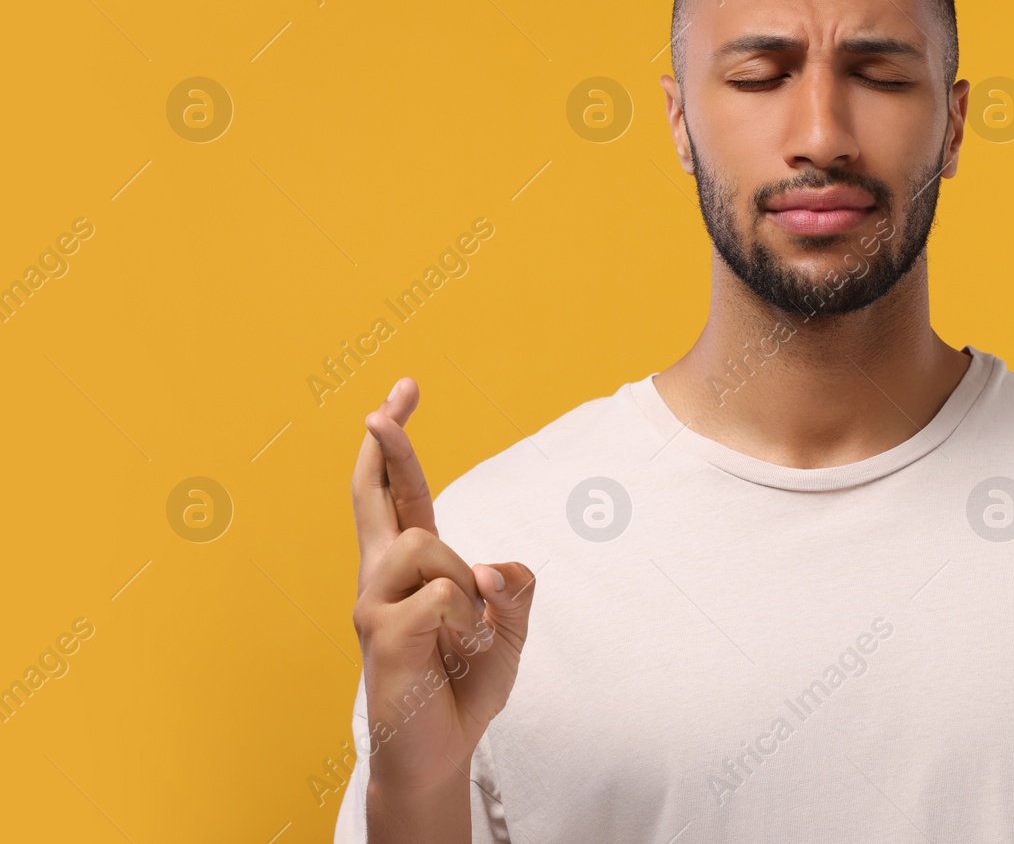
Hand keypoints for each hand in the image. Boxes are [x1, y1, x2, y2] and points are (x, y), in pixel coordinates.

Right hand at [350, 378, 536, 794]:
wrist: (441, 750)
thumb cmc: (466, 683)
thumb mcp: (508, 626)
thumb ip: (512, 587)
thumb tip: (492, 570)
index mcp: (410, 566)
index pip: (401, 492)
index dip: (398, 443)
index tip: (403, 391)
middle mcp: (380, 576)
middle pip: (374, 494)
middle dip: (384, 444)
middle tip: (383, 405)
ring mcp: (373, 604)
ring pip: (428, 547)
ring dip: (465, 583)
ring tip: (464, 631)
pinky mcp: (382, 635)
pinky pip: (443, 596)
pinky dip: (468, 621)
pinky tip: (456, 651)